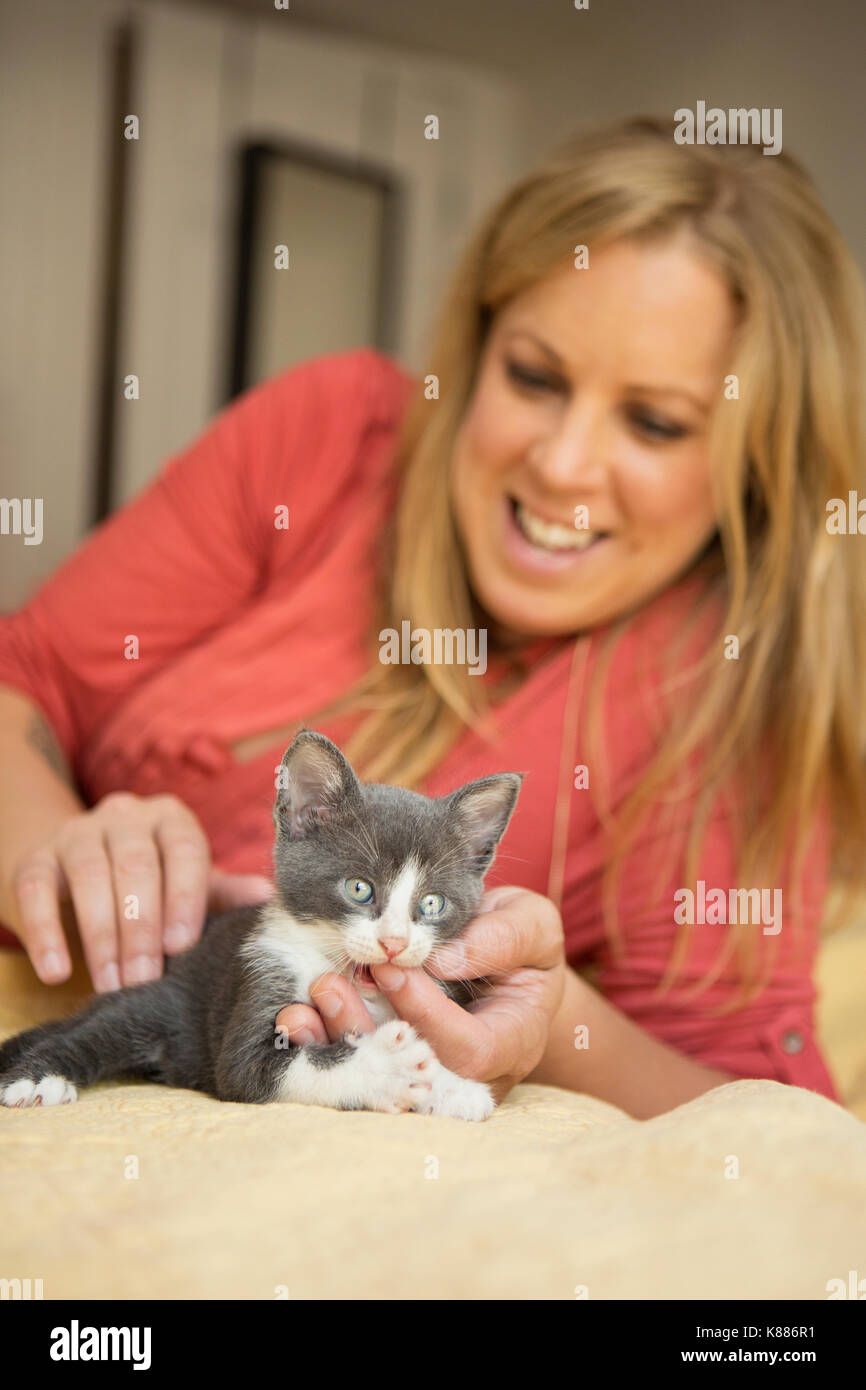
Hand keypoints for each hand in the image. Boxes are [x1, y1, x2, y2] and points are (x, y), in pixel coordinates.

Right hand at [8, 791, 271, 991]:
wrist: (78, 866)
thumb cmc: (152, 882)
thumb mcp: (189, 885)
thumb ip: (224, 893)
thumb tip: (269, 898)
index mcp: (171, 819)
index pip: (184, 848)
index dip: (184, 896)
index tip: (180, 947)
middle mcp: (125, 816)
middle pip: (135, 865)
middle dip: (141, 928)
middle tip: (143, 980)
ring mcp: (77, 832)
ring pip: (88, 873)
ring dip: (100, 935)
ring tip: (110, 984)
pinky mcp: (35, 857)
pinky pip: (34, 889)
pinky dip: (44, 932)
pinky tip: (55, 972)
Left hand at [275, 886, 565, 1103]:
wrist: (505, 963)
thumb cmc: (520, 942)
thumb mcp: (530, 926)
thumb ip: (501, 938)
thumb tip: (444, 958)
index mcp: (511, 1043)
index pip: (468, 1050)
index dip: (426, 1014)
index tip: (391, 966)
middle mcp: (468, 1077)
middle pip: (412, 1079)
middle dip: (365, 1034)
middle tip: (328, 986)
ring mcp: (428, 1079)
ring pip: (377, 1082)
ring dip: (335, 1041)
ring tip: (304, 1001)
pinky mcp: (393, 1070)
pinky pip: (357, 1070)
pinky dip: (324, 1046)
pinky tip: (295, 1020)